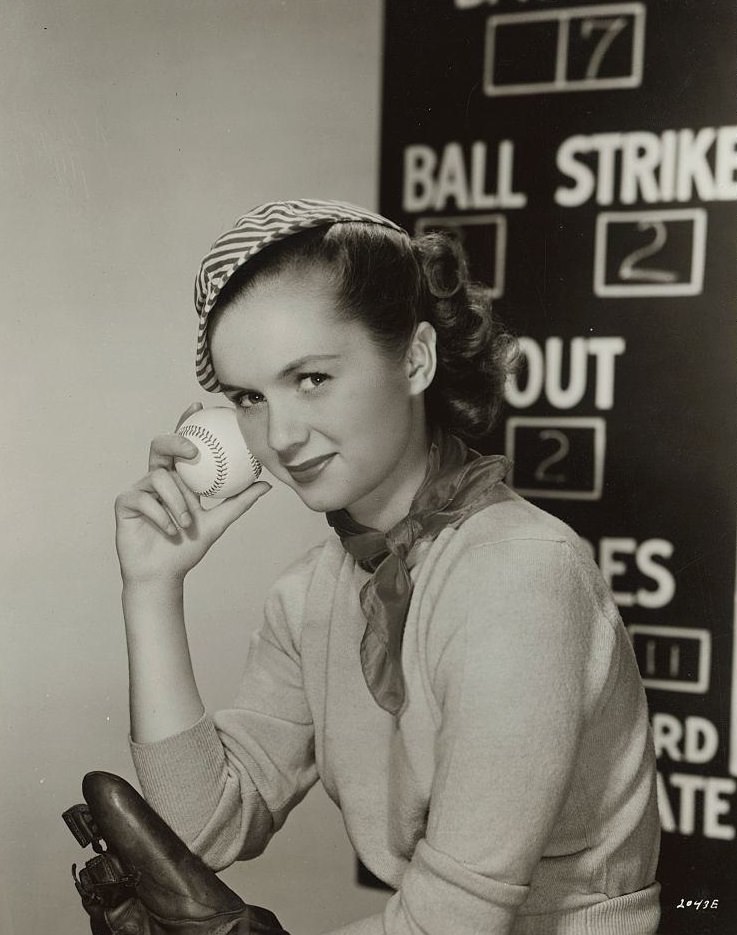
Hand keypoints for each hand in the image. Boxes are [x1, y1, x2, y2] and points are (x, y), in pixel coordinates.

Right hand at [114, 403, 270, 584]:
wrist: (163, 575)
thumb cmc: (187, 548)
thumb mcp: (218, 523)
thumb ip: (239, 502)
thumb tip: (266, 484)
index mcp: (177, 478)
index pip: (182, 445)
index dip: (186, 422)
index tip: (199, 406)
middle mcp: (157, 478)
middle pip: (161, 446)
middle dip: (175, 441)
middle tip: (193, 451)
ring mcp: (139, 489)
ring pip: (159, 477)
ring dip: (177, 501)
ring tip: (188, 522)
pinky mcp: (125, 503)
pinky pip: (145, 499)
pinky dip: (163, 516)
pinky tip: (171, 531)